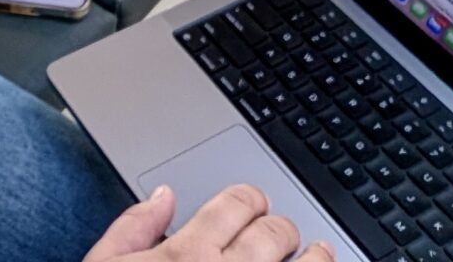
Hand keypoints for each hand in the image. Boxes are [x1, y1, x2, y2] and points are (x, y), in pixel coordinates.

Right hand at [83, 184, 329, 261]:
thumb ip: (132, 229)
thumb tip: (162, 197)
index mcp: (185, 256)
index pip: (237, 204)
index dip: (249, 199)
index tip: (253, 206)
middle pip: (275, 232)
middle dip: (280, 228)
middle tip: (282, 234)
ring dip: (317, 257)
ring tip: (319, 254)